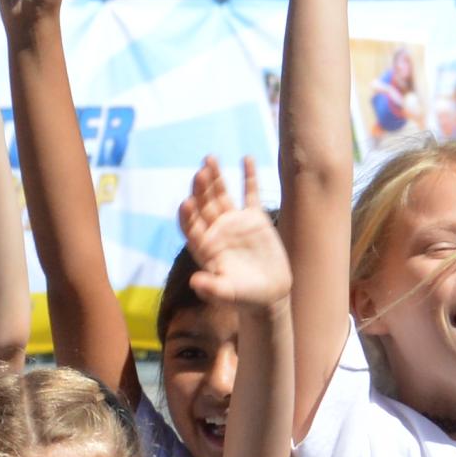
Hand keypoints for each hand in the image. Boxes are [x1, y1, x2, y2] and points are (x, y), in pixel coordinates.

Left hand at [176, 155, 287, 315]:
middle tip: (200, 173)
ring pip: (221, 195)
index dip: (187, 215)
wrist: (269, 294)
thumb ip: (211, 288)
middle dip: (200, 189)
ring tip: (210, 158)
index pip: (190, 227)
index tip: (186, 202)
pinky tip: (246, 159)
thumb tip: (194, 282)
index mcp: (204, 248)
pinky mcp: (254, 219)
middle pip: (203, 205)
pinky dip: (248, 177)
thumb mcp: (228, 295)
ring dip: (215, 178)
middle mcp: (215, 231)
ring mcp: (234, 223)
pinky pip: (250, 194)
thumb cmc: (245, 298)